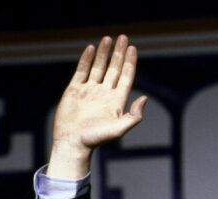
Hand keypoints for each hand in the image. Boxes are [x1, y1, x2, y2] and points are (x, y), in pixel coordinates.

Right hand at [47, 35, 147, 179]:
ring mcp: (89, 91)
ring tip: (108, 38)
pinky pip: (81, 71)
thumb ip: (134, 115)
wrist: (72, 143)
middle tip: (123, 37)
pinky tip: (91, 48)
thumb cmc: (96, 139)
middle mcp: (104, 93)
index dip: (129, 63)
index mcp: (116, 101)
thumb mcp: (119, 129)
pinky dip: (86, 59)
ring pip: (98, 67)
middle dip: (119, 53)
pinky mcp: (74, 90)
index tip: (133, 48)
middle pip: (114, 69)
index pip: (125, 77)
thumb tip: (145, 98)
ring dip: (104, 53)